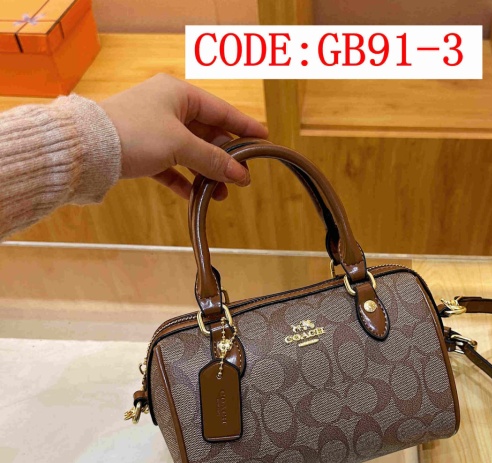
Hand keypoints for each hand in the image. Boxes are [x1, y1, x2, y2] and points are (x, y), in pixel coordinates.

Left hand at [100, 74, 267, 199]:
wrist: (86, 150)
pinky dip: (184, 181)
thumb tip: (241, 174)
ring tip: (221, 194)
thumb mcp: (180, 145)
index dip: (243, 126)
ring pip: (190, 153)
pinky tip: (195, 196)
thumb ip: (213, 159)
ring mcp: (154, 130)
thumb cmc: (133, 134)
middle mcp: (167, 108)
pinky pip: (171, 167)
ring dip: (206, 174)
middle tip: (242, 177)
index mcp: (178, 94)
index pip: (220, 110)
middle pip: (207, 134)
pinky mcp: (143, 151)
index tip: (264, 138)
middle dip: (224, 158)